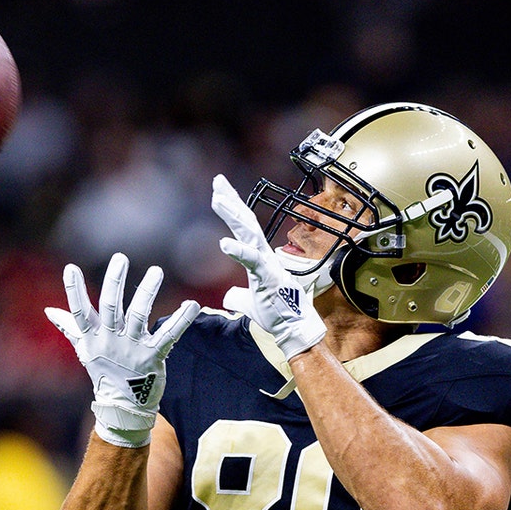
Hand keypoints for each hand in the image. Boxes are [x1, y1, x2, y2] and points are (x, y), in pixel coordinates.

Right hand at [46, 253, 199, 446]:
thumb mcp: (85, 349)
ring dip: (147, 292)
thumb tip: (49, 311)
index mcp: (93, 337)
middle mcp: (111, 340)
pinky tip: (192, 304)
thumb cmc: (104, 372)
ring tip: (156, 271)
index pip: (80, 311)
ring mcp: (133, 348)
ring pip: (139, 315)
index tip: (70, 268)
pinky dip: (181, 320)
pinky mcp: (154, 356)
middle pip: (111, 307)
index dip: (74, 291)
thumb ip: (70, 327)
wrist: (123, 406)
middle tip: (120, 258)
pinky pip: (169, 335)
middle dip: (114, 282)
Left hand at [211, 174, 325, 358]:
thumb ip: (237, 296)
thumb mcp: (249, 303)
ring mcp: (266, 263)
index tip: (219, 191)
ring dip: (233, 215)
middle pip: (246, 221)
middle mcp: (263, 255)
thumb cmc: (275, 313)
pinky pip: (252, 261)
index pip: (244, 227)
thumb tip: (228, 297)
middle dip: (232, 200)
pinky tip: (223, 243)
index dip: (233, 208)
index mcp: (258, 257)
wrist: (293, 328)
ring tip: (217, 199)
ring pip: (249, 233)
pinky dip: (238, 251)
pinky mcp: (267, 277)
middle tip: (218, 181)